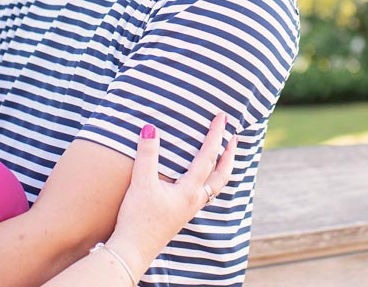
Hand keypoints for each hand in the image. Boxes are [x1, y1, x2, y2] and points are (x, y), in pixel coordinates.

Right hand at [104, 115, 237, 280]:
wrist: (132, 250)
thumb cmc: (138, 219)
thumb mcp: (141, 183)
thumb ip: (147, 155)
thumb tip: (150, 128)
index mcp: (189, 190)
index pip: (208, 157)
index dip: (215, 135)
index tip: (222, 117)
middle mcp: (194, 201)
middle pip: (221, 176)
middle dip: (229, 155)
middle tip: (234, 137)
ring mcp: (188, 210)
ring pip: (214, 187)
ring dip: (221, 169)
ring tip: (223, 157)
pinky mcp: (180, 216)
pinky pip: (203, 195)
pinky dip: (209, 182)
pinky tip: (198, 181)